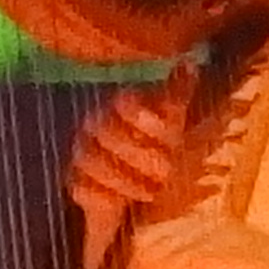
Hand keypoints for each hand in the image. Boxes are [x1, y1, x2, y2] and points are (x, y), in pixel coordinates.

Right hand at [65, 84, 186, 220]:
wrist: (138, 182)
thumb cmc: (157, 146)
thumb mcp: (172, 122)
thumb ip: (177, 94)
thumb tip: (189, 64)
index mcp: (120, 108)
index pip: (126, 102)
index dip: (147, 119)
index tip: (172, 139)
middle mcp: (97, 127)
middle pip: (108, 133)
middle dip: (140, 155)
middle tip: (166, 173)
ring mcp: (84, 156)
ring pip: (91, 161)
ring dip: (124, 179)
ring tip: (150, 193)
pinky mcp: (79, 185)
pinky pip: (81, 188)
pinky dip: (102, 196)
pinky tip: (123, 204)